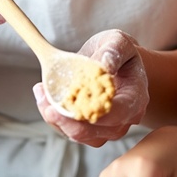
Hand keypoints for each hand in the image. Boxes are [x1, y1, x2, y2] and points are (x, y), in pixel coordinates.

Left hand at [33, 30, 149, 146]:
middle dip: (69, 121)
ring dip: (57, 120)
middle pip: (97, 131)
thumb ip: (114, 51)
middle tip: (48, 104)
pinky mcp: (88, 130)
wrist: (112, 62)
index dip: (97, 111)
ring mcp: (106, 128)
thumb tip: (104, 66)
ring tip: (41, 94)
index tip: (74, 103)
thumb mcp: (118, 42)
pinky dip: (54, 118)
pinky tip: (43, 97)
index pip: (119, 112)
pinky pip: (69, 131)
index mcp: (135, 97)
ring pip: (80, 135)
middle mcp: (124, 119)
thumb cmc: (117, 52)